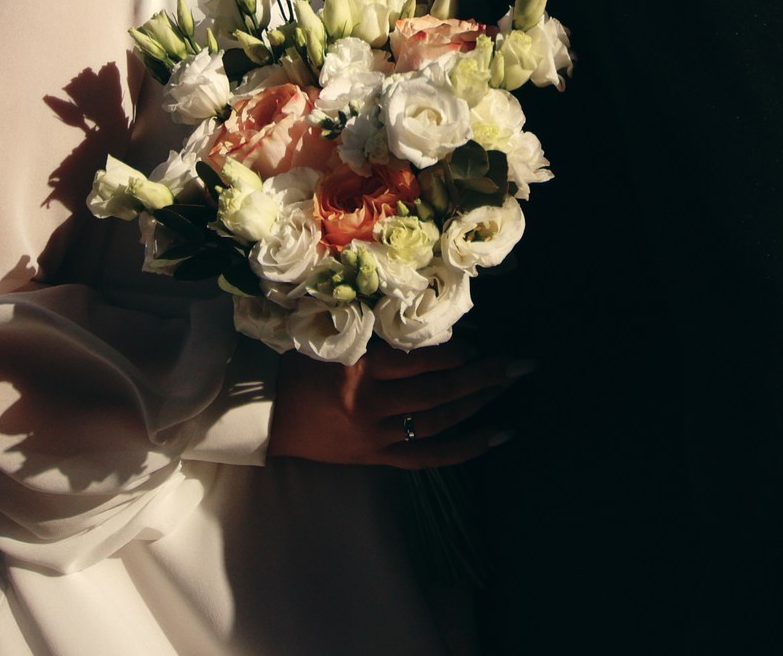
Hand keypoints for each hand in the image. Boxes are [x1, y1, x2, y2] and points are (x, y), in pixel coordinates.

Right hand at [267, 343, 525, 468]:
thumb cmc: (296, 367)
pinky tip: (496, 436)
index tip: (476, 343)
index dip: (453, 352)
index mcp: (357, 370)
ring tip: (506, 387)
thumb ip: (376, 335)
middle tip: (520, 365)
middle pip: (439, 391)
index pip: (418, 360)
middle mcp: (370, 405)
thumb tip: (430, 324)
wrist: (263, 415)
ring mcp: (375, 436)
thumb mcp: (332, 341)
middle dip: (484, 377)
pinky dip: (465, 448)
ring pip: (439, 422)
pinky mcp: (377, 458)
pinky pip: (429, 456)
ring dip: (477, 404)